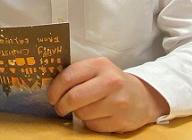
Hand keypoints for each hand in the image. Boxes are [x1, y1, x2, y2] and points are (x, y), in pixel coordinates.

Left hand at [47, 57, 169, 132]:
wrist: (142, 96)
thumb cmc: (111, 82)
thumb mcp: (97, 70)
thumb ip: (77, 74)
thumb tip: (50, 86)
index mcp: (100, 65)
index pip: (68, 77)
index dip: (54, 90)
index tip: (51, 97)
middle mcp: (110, 81)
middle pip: (74, 97)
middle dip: (61, 105)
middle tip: (60, 107)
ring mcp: (118, 102)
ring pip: (82, 113)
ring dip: (78, 113)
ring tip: (84, 108)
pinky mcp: (121, 120)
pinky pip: (93, 125)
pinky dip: (90, 123)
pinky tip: (97, 116)